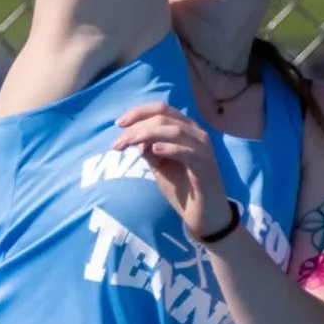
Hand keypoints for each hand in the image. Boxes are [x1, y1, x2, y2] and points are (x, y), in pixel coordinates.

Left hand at [115, 101, 237, 242]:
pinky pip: (188, 152)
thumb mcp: (160, 166)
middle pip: (164, 116)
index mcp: (186, 129)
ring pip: (174, 130)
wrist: (204, 215)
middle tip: (117, 143)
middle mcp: (196, 133)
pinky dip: (170, 148)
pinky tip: (154, 150)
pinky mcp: (205, 166)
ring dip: (146, 134)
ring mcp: (203, 148)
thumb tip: (135, 138)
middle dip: (137, 126)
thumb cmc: (183, 188)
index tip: (118, 124)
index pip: (161, 109)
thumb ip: (149, 150)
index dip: (138, 112)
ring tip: (129, 144)